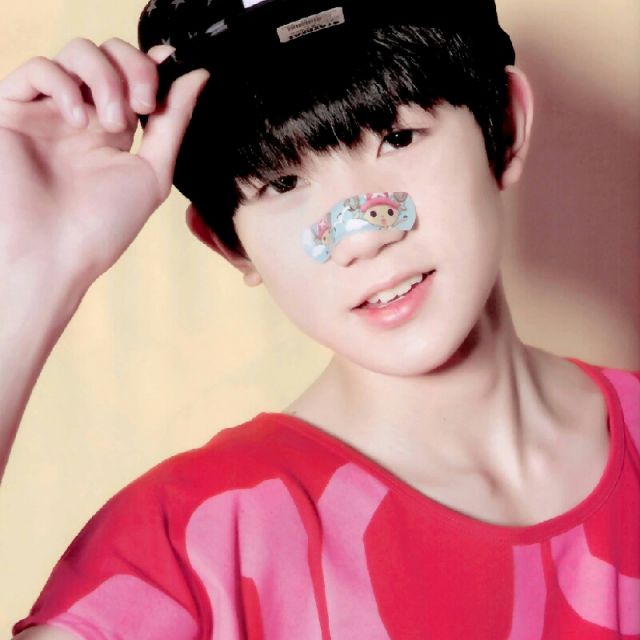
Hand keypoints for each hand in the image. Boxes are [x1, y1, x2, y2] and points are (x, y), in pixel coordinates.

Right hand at [0, 37, 208, 293]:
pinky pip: (37, 68)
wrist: (54, 256)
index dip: (152, 65)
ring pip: (77, 52)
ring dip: (105, 78)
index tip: (172, 67)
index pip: (133, 75)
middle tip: (144, 105)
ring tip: (115, 122)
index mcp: (113, 131)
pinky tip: (79, 120)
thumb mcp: (152, 172)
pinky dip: (64, 84)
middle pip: (108, 54)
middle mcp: (82, 116)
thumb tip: (197, 77)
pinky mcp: (12, 111)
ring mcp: (48, 112)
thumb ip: (173, 123)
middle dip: (134, 68)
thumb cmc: (102, 227)